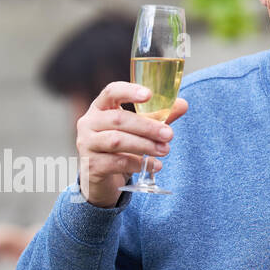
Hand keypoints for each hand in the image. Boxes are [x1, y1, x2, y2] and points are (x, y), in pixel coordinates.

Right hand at [75, 81, 188, 207]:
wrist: (101, 178)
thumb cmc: (120, 146)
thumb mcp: (138, 129)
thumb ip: (157, 117)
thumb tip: (183, 104)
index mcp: (100, 107)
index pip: (111, 92)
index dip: (129, 91)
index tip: (149, 95)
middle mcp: (88, 123)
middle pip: (118, 119)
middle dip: (147, 126)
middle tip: (169, 134)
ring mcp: (87, 145)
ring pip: (117, 141)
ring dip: (144, 145)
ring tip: (164, 150)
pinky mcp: (91, 166)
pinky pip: (116, 162)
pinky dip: (138, 164)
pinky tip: (154, 165)